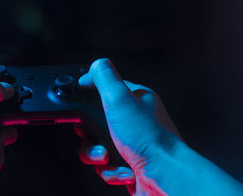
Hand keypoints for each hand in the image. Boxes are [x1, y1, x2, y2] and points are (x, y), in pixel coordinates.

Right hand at [77, 58, 180, 194]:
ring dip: (98, 155)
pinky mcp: (129, 163)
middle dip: (89, 134)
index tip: (78, 98)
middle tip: (95, 136)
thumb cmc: (149, 139)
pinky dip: (111, 171)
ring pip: (98, 145)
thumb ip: (105, 78)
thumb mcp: (120, 98)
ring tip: (108, 158)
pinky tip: (123, 170)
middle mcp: (134, 120)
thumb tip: (96, 64)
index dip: (89, 93)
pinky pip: (107, 166)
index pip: (106, 88)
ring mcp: (131, 143)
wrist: (164, 178)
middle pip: (95, 121)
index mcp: (135, 99)